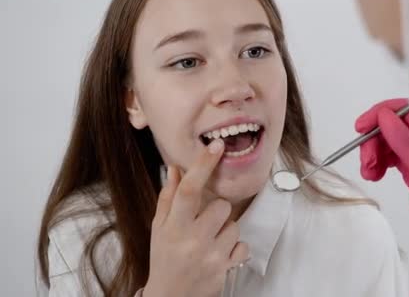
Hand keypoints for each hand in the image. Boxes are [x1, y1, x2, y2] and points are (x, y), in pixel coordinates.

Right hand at [143, 139, 248, 296]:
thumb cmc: (164, 258)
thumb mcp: (159, 228)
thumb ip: (168, 198)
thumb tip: (176, 168)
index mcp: (172, 227)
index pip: (189, 190)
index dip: (203, 165)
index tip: (216, 145)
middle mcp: (191, 240)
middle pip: (221, 206)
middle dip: (216, 211)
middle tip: (204, 225)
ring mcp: (210, 256)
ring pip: (234, 225)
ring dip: (225, 231)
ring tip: (208, 244)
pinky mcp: (225, 269)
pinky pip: (243, 245)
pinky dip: (234, 249)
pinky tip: (218, 256)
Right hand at [356, 98, 408, 295]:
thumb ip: (406, 142)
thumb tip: (385, 117)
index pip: (407, 110)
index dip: (381, 114)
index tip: (360, 127)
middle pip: (395, 127)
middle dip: (375, 140)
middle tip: (366, 161)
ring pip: (391, 143)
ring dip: (374, 154)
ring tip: (369, 174)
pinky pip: (393, 159)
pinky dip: (380, 164)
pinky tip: (375, 176)